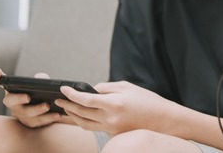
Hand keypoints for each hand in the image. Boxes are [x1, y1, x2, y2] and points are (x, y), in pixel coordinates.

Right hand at [0, 67, 65, 127]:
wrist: (52, 108)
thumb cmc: (42, 92)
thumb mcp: (42, 83)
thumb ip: (41, 79)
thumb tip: (40, 78)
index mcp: (13, 91)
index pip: (1, 83)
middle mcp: (13, 104)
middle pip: (11, 102)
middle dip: (18, 99)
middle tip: (28, 97)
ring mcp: (20, 115)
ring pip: (26, 114)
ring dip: (37, 110)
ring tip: (48, 105)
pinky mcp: (30, 123)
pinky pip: (37, 122)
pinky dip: (47, 118)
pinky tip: (57, 114)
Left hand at [56, 80, 178, 135]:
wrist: (163, 120)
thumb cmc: (147, 100)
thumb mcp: (128, 87)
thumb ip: (107, 87)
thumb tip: (91, 89)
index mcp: (114, 103)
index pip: (86, 99)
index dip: (72, 94)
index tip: (63, 89)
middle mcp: (110, 118)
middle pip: (81, 112)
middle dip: (68, 105)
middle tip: (59, 99)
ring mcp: (111, 128)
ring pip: (84, 123)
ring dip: (73, 116)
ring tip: (66, 108)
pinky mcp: (113, 134)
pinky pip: (94, 128)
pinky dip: (84, 121)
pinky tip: (81, 115)